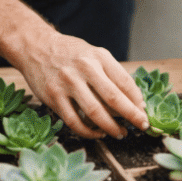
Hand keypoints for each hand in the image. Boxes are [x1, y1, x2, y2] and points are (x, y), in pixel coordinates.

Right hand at [12, 32, 147, 138]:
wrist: (36, 47)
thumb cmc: (72, 53)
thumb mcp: (95, 54)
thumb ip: (113, 74)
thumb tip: (134, 101)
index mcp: (100, 57)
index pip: (125, 82)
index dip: (137, 100)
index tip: (144, 111)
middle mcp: (85, 68)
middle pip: (113, 98)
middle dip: (131, 115)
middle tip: (142, 125)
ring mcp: (68, 83)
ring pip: (94, 112)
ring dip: (111, 127)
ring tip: (120, 133)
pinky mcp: (53, 97)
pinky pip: (73, 121)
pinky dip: (88, 131)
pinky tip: (97, 133)